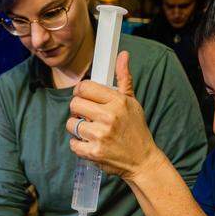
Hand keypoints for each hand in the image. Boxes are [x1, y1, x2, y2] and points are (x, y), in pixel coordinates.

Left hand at [66, 51, 163, 180]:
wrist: (142, 160)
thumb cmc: (136, 130)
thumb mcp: (132, 102)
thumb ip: (123, 78)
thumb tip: (122, 55)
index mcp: (118, 102)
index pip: (85, 87)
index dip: (81, 91)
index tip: (83, 96)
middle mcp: (109, 117)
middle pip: (74, 104)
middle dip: (78, 109)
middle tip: (86, 115)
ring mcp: (101, 136)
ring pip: (71, 124)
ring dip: (77, 127)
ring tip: (90, 130)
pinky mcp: (94, 152)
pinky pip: (73, 143)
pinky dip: (78, 144)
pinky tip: (90, 143)